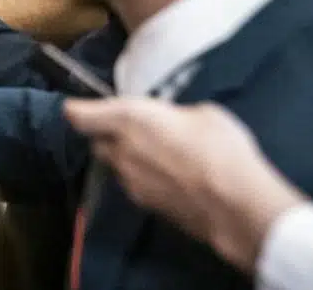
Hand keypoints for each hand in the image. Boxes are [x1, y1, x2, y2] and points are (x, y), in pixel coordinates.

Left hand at [63, 98, 305, 271]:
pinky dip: (143, 179)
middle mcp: (120, 149)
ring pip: (116, 165)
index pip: (80, 115)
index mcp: (129, 118)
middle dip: (109, 136)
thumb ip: (174, 116)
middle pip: (98, 141)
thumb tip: (171, 123)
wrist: (234, 205)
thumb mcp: (203, 114)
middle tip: (136, 131)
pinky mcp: (143, 204)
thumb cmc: (220, 148)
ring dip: (128, 159)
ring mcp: (128, 181)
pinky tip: (170, 180)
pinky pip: (133, 184)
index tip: (78, 106)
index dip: (77, 110)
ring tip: (160, 157)